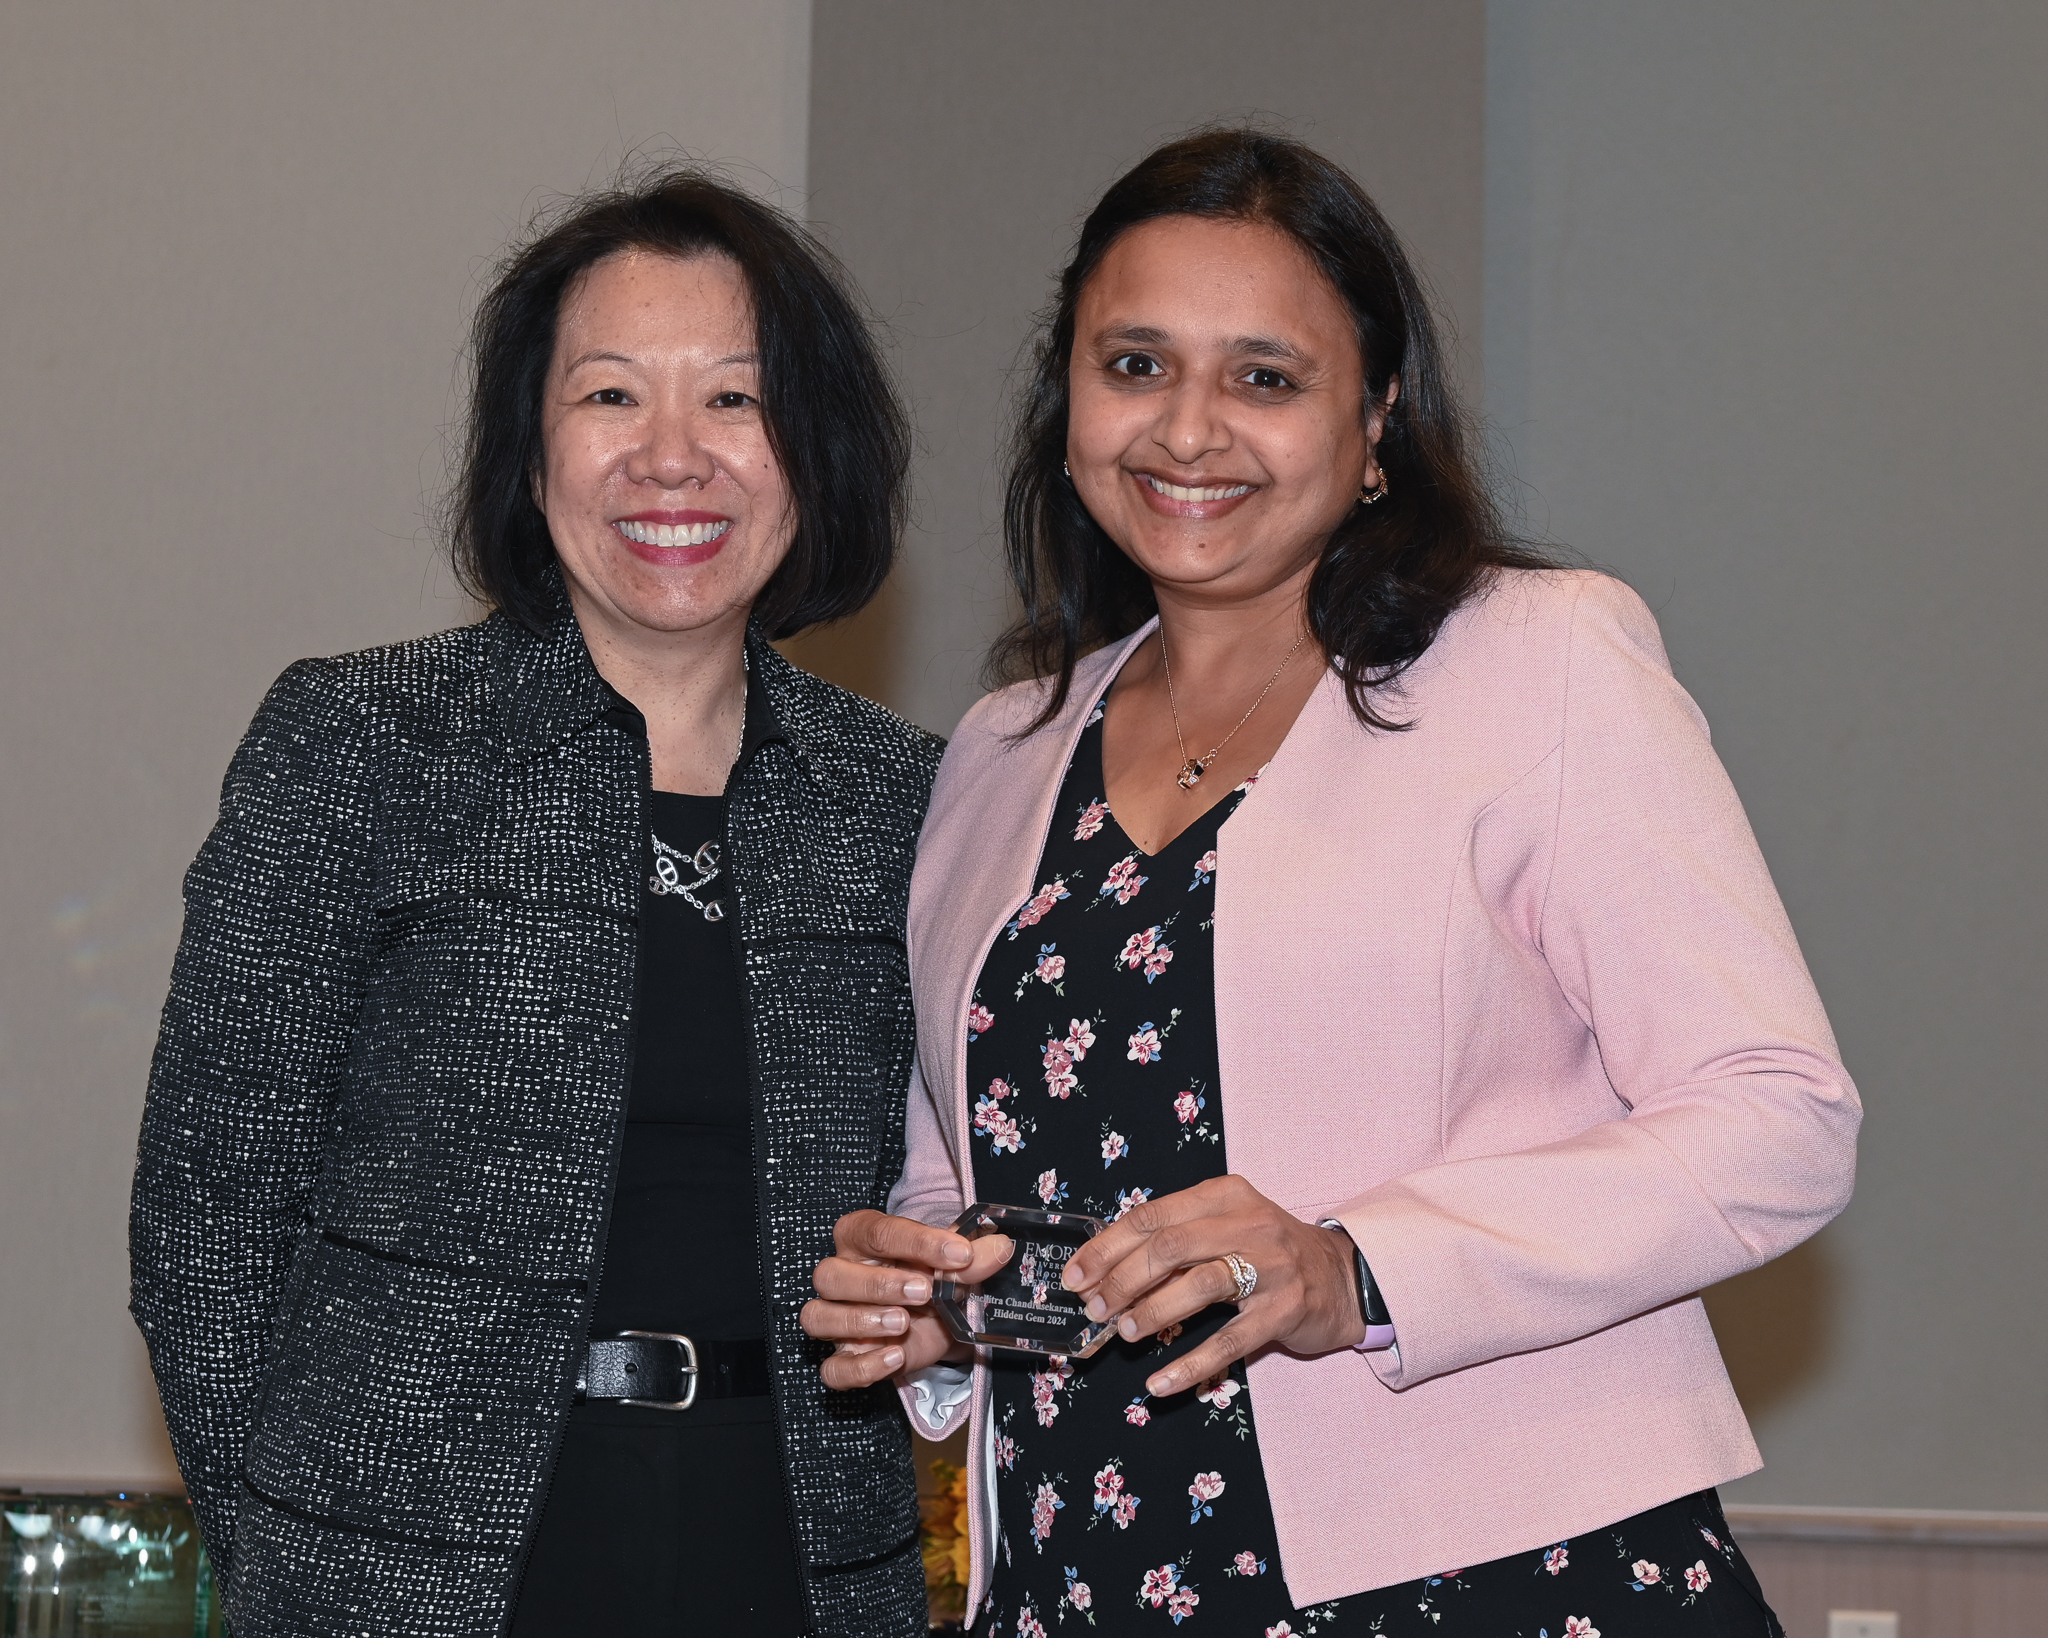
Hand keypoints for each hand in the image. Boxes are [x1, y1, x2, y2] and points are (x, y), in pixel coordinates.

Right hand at [802, 1210, 1012, 1390]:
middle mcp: (839, 1275)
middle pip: (831, 1275)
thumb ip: (972, 1257)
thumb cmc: (933, 1279)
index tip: (958, 1253)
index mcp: (862, 1238)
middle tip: (924, 1291)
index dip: (917, 1242)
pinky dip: (861, 1367)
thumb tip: (1001, 1247)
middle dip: (877, 1284)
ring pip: (819, 1317)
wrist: (934, 1320)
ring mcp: (834, 1319)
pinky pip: (834, 1369)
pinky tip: (894, 1357)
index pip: (875, 1232)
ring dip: (860, 1321)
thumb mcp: (955, 1266)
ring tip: (903, 1323)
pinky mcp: (843, 1358)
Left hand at [1058, 1175, 1364, 1396]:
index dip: (1107, 1247)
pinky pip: (1228, 1342)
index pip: (1152, 1216)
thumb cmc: (1268, 1251)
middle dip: (1121, 1280)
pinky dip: (1189, 1365)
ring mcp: (1270, 1268)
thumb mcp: (1225, 1225)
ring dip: (1151, 1312)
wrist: (1343, 1277)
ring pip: (1198, 1286)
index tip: (1077, 1274)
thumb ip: (1175, 1237)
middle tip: (1095, 1308)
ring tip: (1123, 1332)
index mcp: (1224, 1195)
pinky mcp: (1284, 1312)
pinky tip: (1159, 1382)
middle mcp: (1248, 1224)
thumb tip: (1105, 1268)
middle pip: (1169, 1247)